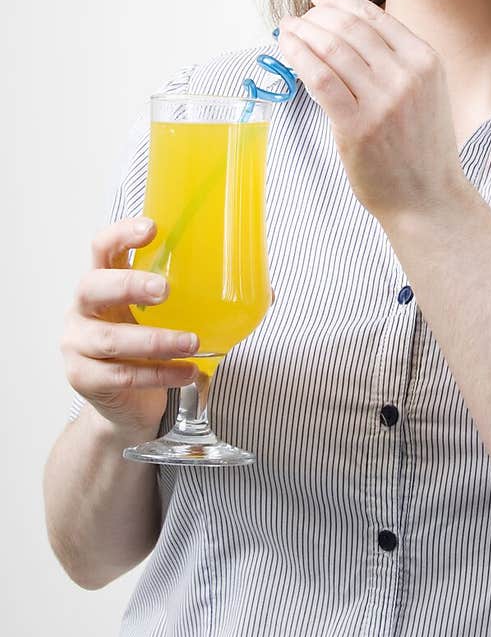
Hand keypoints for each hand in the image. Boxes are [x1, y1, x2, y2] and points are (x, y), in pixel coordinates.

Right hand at [61, 218, 199, 440]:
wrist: (127, 408)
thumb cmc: (150, 349)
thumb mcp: (171, 316)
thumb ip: (206, 298)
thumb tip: (268, 291)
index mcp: (105, 280)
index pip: (103, 246)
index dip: (122, 234)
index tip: (152, 228)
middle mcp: (83, 308)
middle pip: (93, 286)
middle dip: (130, 284)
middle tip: (165, 289)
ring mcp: (77, 344)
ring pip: (111, 339)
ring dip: (156, 340)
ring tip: (193, 342)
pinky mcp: (83, 379)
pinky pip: (121, 375)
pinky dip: (158, 375)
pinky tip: (187, 373)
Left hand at [276, 0, 467, 220]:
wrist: (428, 198)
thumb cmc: (420, 146)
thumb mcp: (425, 90)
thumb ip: (395, 59)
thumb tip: (345, 27)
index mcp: (425, 60)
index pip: (373, 15)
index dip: (339, 0)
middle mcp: (407, 75)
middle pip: (348, 28)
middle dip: (316, 17)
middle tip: (299, 20)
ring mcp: (382, 101)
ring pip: (330, 49)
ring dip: (301, 33)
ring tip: (287, 31)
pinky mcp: (356, 126)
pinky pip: (319, 79)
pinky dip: (297, 58)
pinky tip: (286, 50)